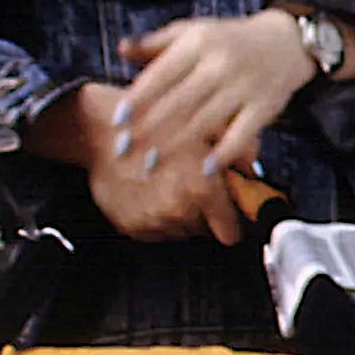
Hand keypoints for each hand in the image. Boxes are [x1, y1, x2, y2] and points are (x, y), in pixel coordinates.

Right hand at [23, 82, 246, 245]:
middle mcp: (178, 210)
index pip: (230, 232)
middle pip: (205, 231)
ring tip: (167, 182)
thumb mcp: (204, 124)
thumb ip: (238, 148)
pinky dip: (154, 214)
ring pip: (180, 230)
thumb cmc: (152, 122)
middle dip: (204, 212)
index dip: (231, 219)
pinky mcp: (130, 226)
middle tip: (191, 184)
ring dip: (179, 213)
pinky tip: (148, 190)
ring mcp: (152, 221)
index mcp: (202, 188)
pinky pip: (155, 230)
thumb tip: (254, 170)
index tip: (227, 211)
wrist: (100, 129)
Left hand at [114, 9, 314, 191]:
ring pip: (204, 121)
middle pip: (178, 102)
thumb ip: (155, 43)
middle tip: (125, 150)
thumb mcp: (192, 32)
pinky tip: (203, 170)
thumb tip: (121, 49)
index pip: (161, 73)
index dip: (138, 99)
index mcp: (198, 42)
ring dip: (175, 146)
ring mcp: (244, 85)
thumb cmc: (227, 39)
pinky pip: (241, 134)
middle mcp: (220, 62)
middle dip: (148, 129)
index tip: (117, 121)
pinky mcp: (264, 106)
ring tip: (151, 164)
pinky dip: (222, 154)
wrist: (286, 42)